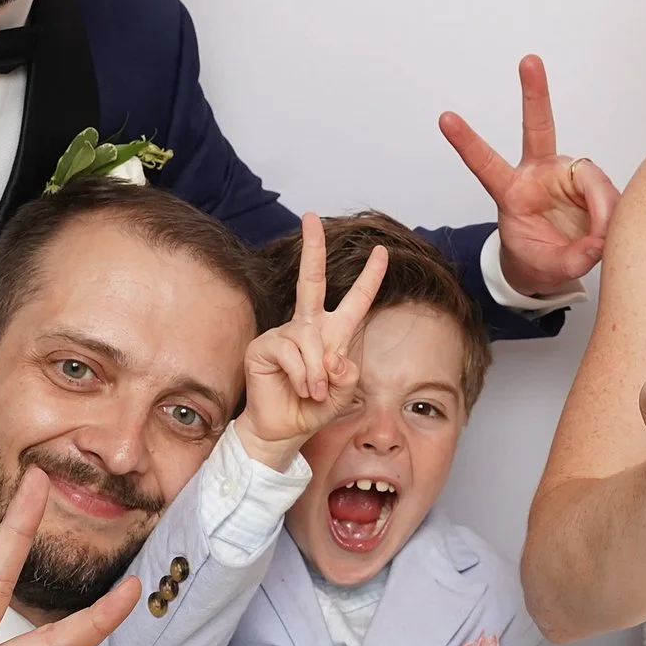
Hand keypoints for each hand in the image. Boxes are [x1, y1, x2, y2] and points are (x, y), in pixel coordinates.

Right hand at [233, 211, 391, 465]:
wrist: (283, 429)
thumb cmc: (312, 408)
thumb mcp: (342, 393)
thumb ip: (346, 374)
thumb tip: (333, 357)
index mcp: (333, 333)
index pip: (354, 300)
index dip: (370, 277)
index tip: (381, 251)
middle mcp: (308, 327)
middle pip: (309, 279)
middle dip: (312, 247)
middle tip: (310, 216)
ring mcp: (283, 333)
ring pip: (310, 339)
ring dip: (317, 371)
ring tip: (314, 392)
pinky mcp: (264, 346)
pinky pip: (290, 352)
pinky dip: (302, 374)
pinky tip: (300, 388)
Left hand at [440, 55, 620, 297]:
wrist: (553, 263)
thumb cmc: (537, 257)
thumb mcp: (545, 266)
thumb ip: (570, 259)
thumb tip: (600, 242)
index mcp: (511, 191)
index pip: (485, 163)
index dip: (466, 142)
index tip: (445, 119)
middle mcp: (538, 173)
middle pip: (538, 128)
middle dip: (535, 93)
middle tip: (529, 61)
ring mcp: (566, 175)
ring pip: (591, 178)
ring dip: (601, 207)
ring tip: (599, 237)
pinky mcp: (591, 184)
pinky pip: (610, 194)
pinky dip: (612, 214)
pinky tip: (610, 231)